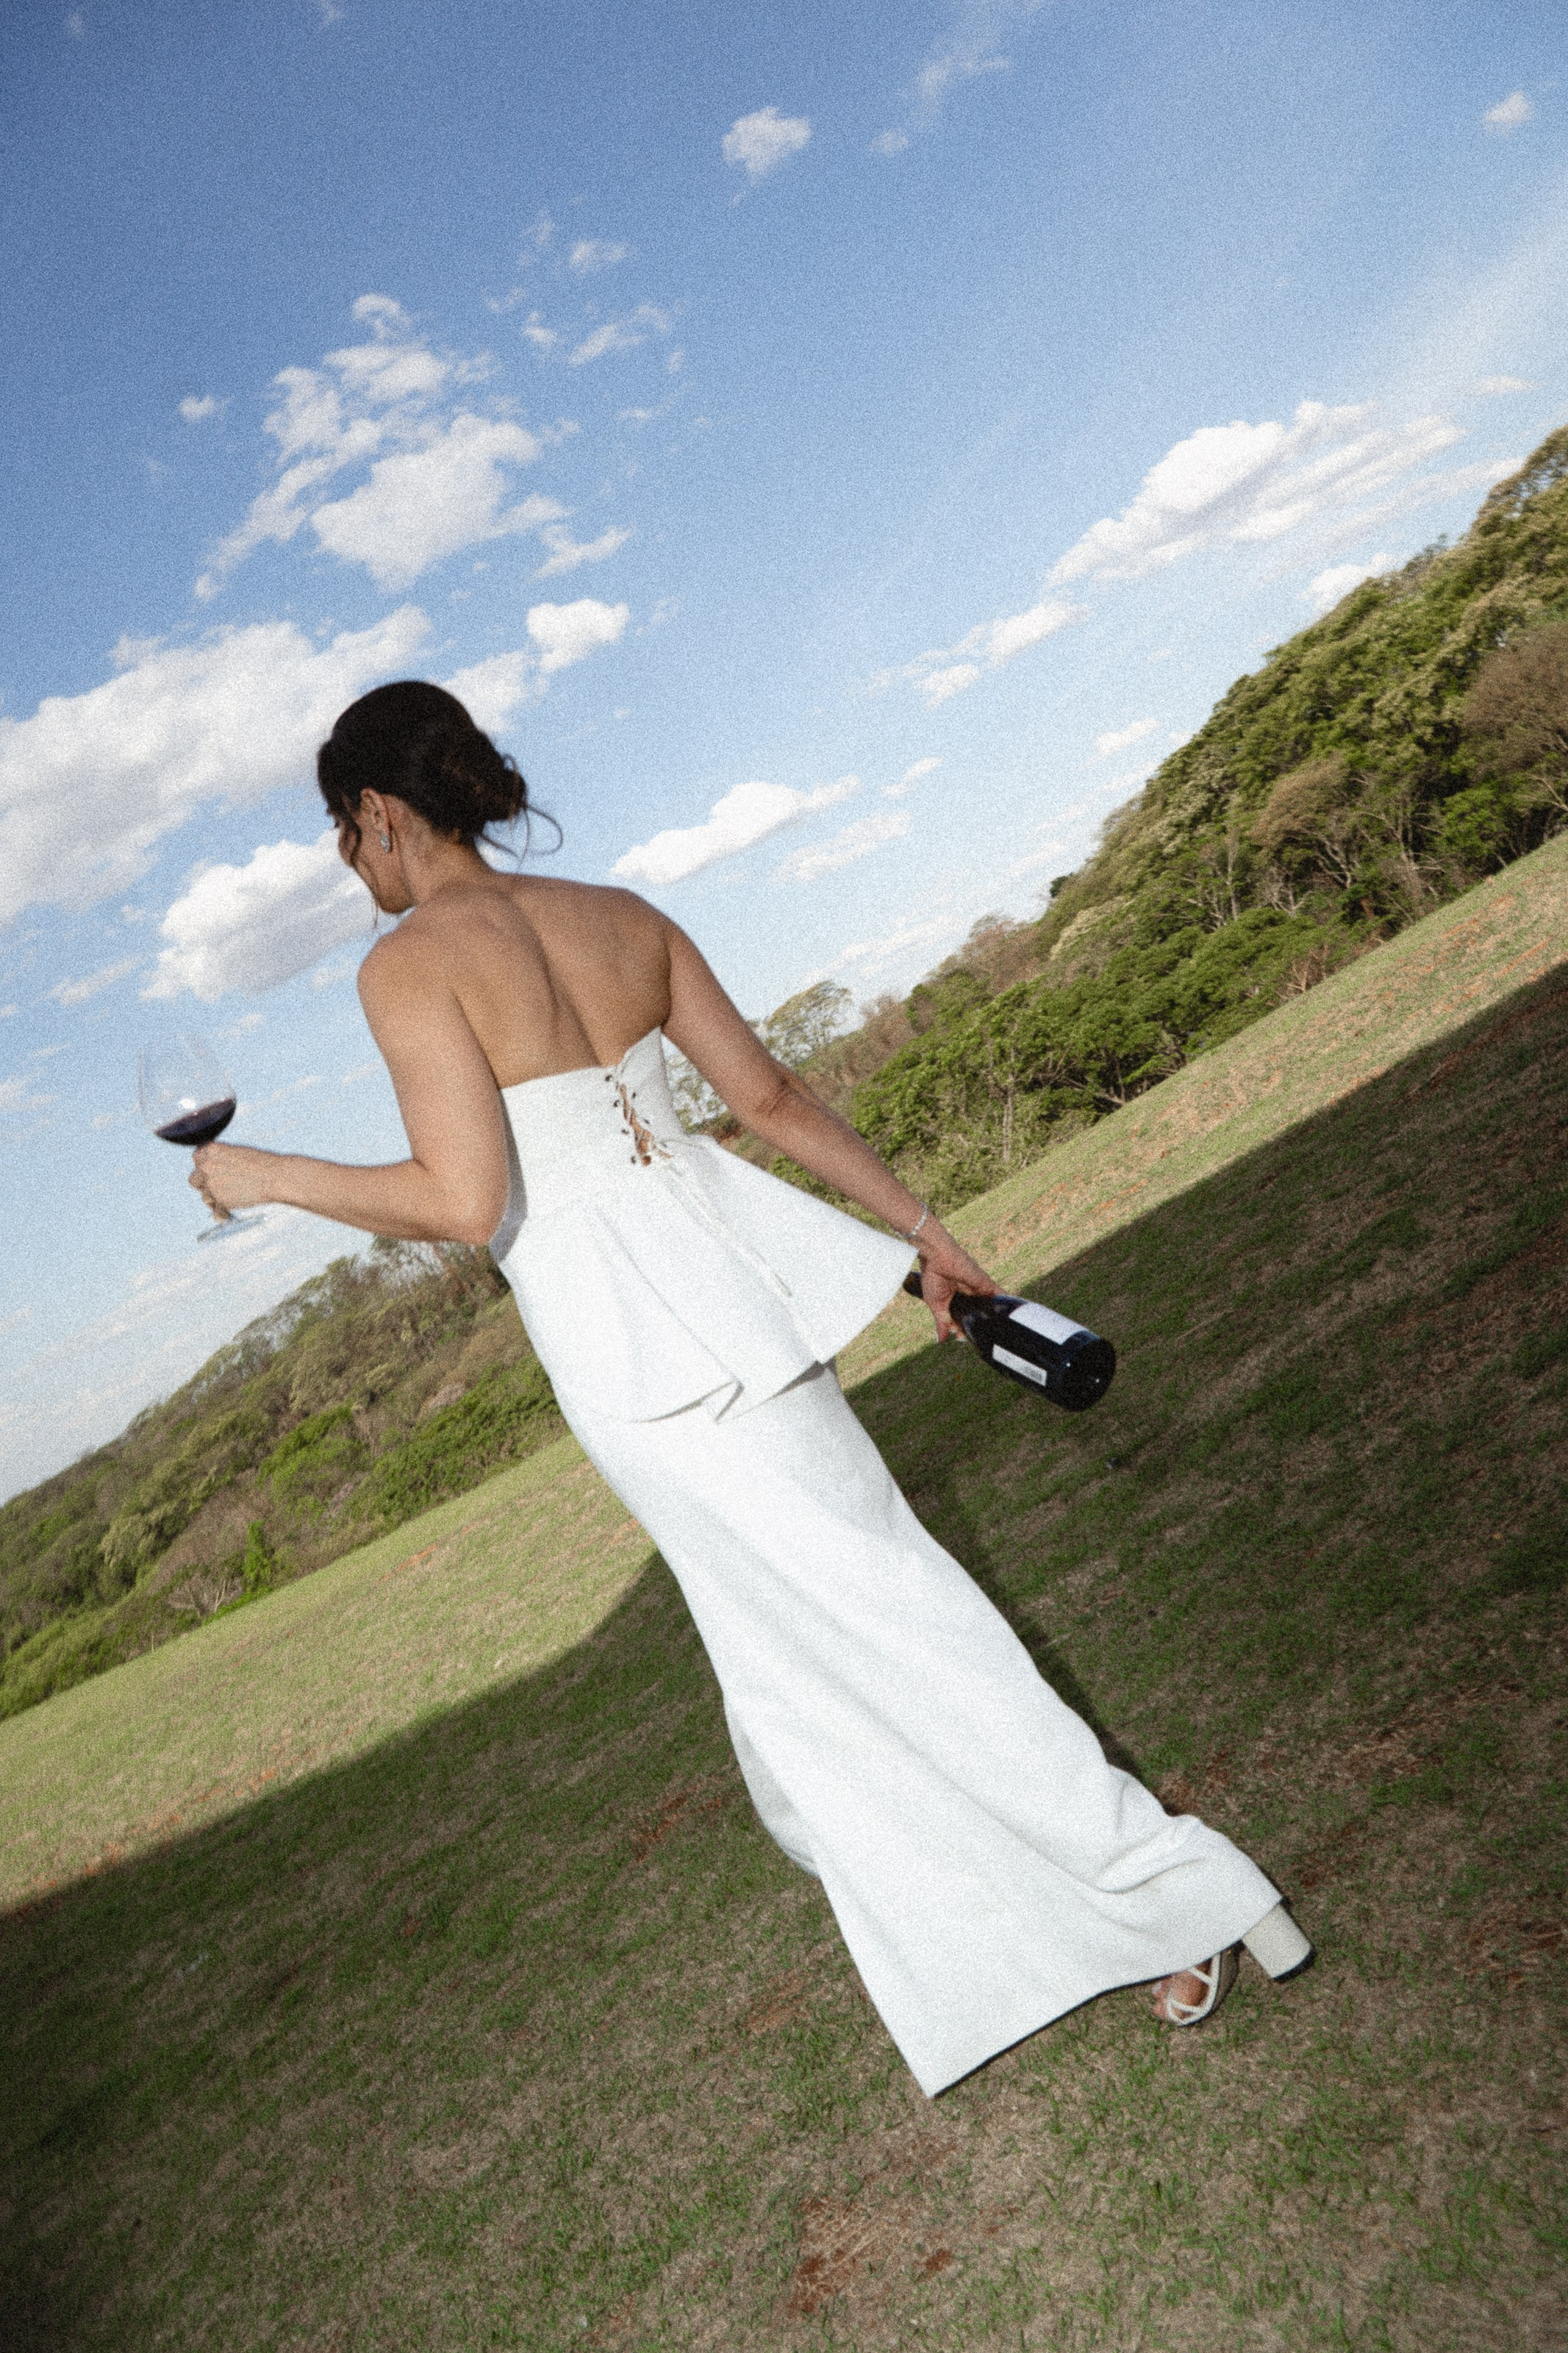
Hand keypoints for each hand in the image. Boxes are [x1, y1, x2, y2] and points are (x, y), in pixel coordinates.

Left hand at [190, 1141, 279, 1217]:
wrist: (275, 1176)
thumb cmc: (261, 1163)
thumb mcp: (236, 1152)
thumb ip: (219, 1159)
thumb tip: (208, 1172)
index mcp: (211, 1150)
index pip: (196, 1158)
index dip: (204, 1166)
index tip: (213, 1171)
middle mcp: (207, 1166)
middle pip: (194, 1180)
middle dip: (205, 1184)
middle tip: (220, 1186)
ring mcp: (212, 1184)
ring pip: (204, 1197)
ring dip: (215, 1199)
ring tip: (233, 1197)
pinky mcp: (220, 1200)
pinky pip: (216, 1212)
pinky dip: (224, 1213)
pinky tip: (232, 1210)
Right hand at [913, 1223, 997, 1341]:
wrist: (937, 1258)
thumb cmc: (933, 1277)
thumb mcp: (936, 1305)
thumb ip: (942, 1322)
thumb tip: (941, 1340)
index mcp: (956, 1301)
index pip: (963, 1319)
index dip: (963, 1330)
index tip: (960, 1337)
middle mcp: (969, 1296)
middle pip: (977, 1317)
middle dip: (976, 1328)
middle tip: (970, 1337)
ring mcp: (979, 1291)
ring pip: (990, 1309)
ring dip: (991, 1320)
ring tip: (995, 1334)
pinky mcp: (986, 1284)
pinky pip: (1000, 1296)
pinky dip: (1005, 1304)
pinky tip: (1010, 1316)